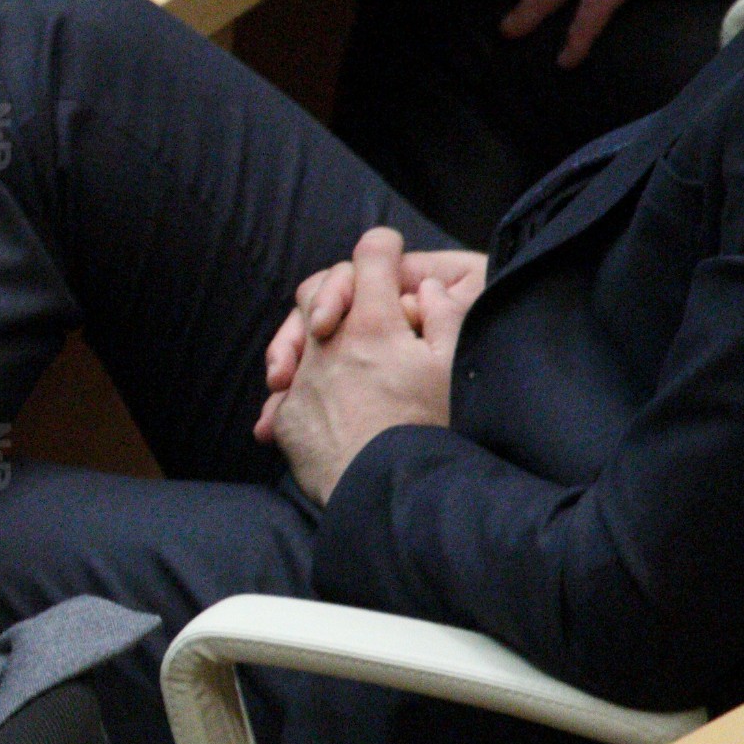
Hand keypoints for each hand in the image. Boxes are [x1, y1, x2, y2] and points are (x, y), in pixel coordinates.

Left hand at [255, 230, 467, 503]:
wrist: (387, 493)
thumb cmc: (432, 428)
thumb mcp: (455, 366)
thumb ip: (446, 316)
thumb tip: (428, 286)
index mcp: (374, 324)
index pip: (371, 255)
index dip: (384, 250)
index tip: (391, 255)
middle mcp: (329, 344)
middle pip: (318, 289)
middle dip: (340, 288)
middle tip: (363, 307)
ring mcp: (303, 380)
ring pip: (297, 339)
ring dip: (318, 339)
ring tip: (342, 358)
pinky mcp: (288, 417)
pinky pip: (288, 389)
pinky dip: (304, 388)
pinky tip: (326, 403)